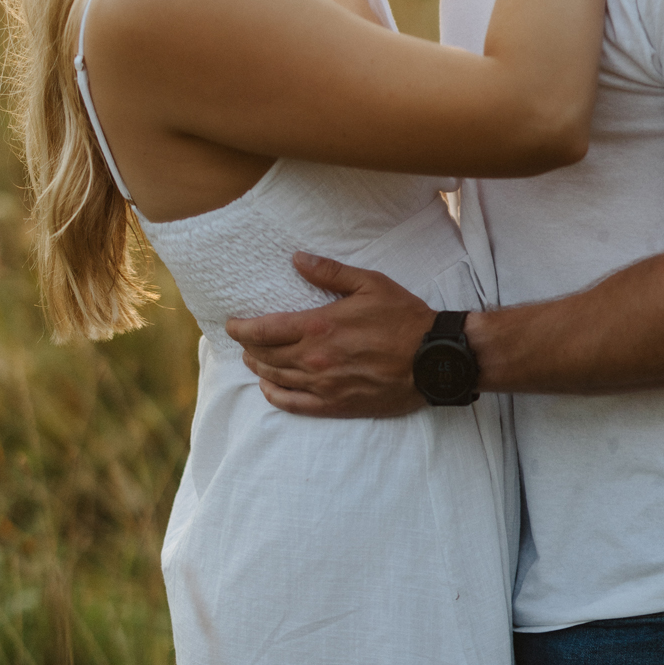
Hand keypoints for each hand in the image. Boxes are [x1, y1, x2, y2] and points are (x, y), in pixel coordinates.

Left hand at [226, 252, 434, 417]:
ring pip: (275, 378)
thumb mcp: (369, 284)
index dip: (241, 328)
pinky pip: (293, 404)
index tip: (231, 324)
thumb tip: (297, 259)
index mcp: (319, 327)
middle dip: (248, 346)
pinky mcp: (335, 405)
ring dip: (258, 367)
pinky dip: (274, 395)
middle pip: (265, 355)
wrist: (432, 359)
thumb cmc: (404, 318)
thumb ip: (329, 272)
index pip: (264, 330)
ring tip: (253, 358)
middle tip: (243, 339)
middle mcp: (314, 358)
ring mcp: (323, 385)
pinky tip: (269, 387)